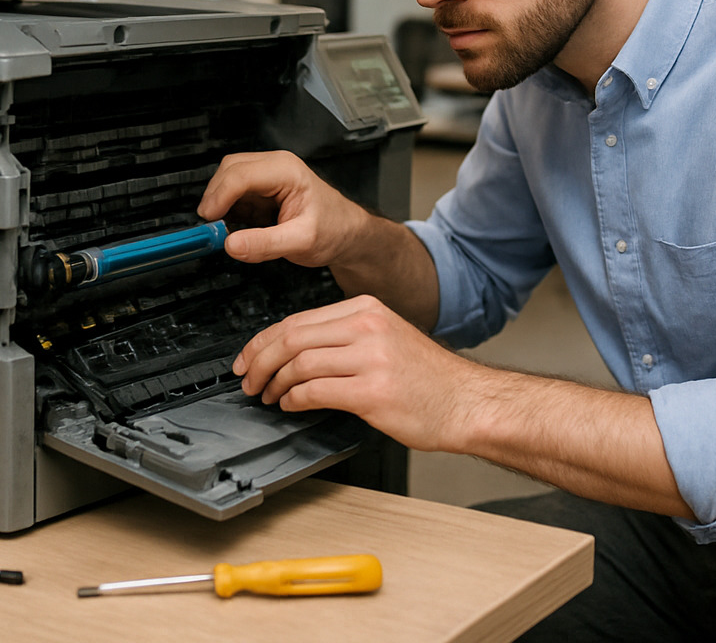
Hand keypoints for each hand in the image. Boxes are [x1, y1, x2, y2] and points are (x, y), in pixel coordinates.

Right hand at [198, 151, 370, 267]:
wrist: (347, 234)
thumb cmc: (334, 230)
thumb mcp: (301, 241)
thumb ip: (265, 244)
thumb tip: (231, 244)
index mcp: (286, 171)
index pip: (241, 174)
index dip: (219, 196)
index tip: (208, 219)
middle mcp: (275, 167)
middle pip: (229, 170)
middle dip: (215, 197)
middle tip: (211, 226)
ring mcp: (267, 177)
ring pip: (228, 180)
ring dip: (220, 203)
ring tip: (224, 229)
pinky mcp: (261, 191)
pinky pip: (234, 195)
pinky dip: (227, 210)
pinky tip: (234, 227)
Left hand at [233, 294, 478, 452]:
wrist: (467, 402)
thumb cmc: (429, 379)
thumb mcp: (387, 337)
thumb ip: (344, 337)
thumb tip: (295, 352)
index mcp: (367, 309)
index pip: (299, 319)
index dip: (263, 341)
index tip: (249, 357)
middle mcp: (367, 327)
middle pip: (292, 338)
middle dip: (260, 361)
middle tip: (249, 380)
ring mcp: (370, 358)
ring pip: (298, 364)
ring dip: (275, 384)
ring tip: (270, 396)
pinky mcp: (372, 391)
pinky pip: (314, 391)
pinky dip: (293, 400)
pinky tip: (291, 406)